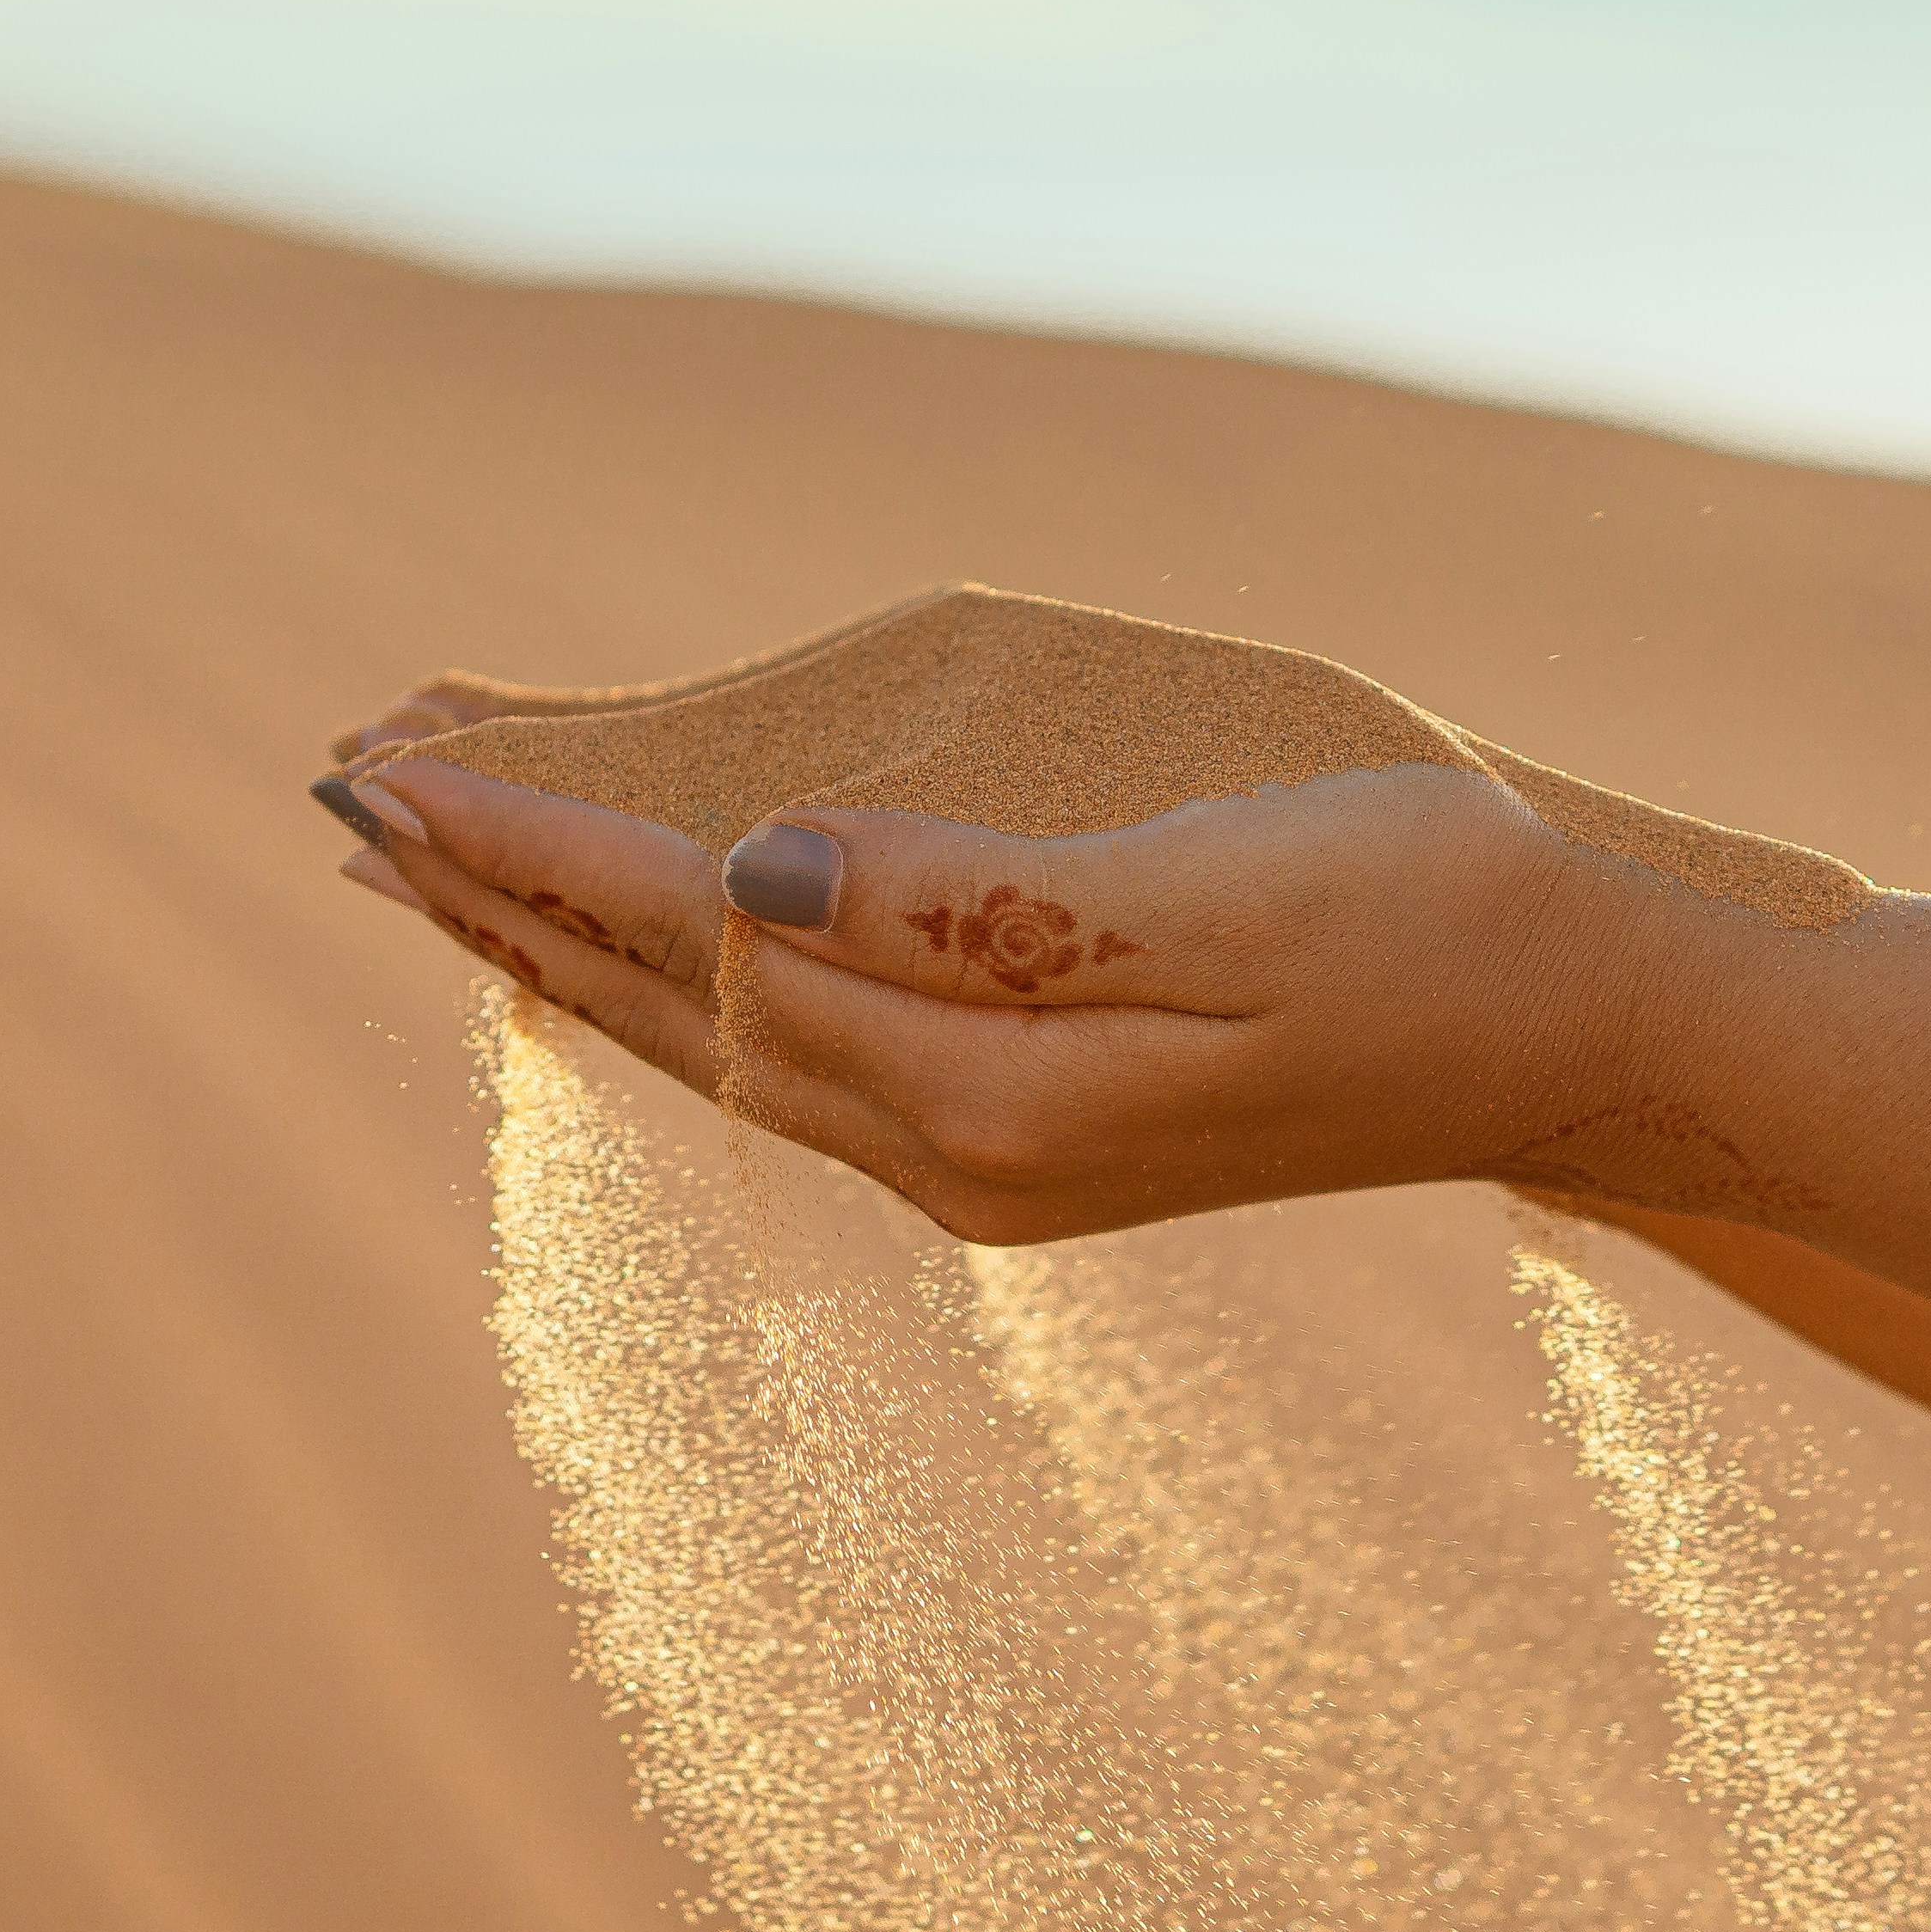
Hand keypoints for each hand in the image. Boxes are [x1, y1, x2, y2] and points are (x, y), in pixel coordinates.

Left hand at [329, 753, 1739, 1245]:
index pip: (696, 949)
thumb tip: (746, 878)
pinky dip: (670, 984)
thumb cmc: (1439, 920)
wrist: (1589, 1040)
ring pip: (708, 1046)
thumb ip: (977, 903)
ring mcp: (988, 1165)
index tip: (387, 766)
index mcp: (994, 1094)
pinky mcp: (1028, 1142)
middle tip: (342, 790)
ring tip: (428, 857)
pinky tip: (628, 948)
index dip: (533, 849)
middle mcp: (961, 1155)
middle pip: (662, 1016)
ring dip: (560, 947)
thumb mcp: (1222, 891)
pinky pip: (788, 1056)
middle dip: (494, 900)